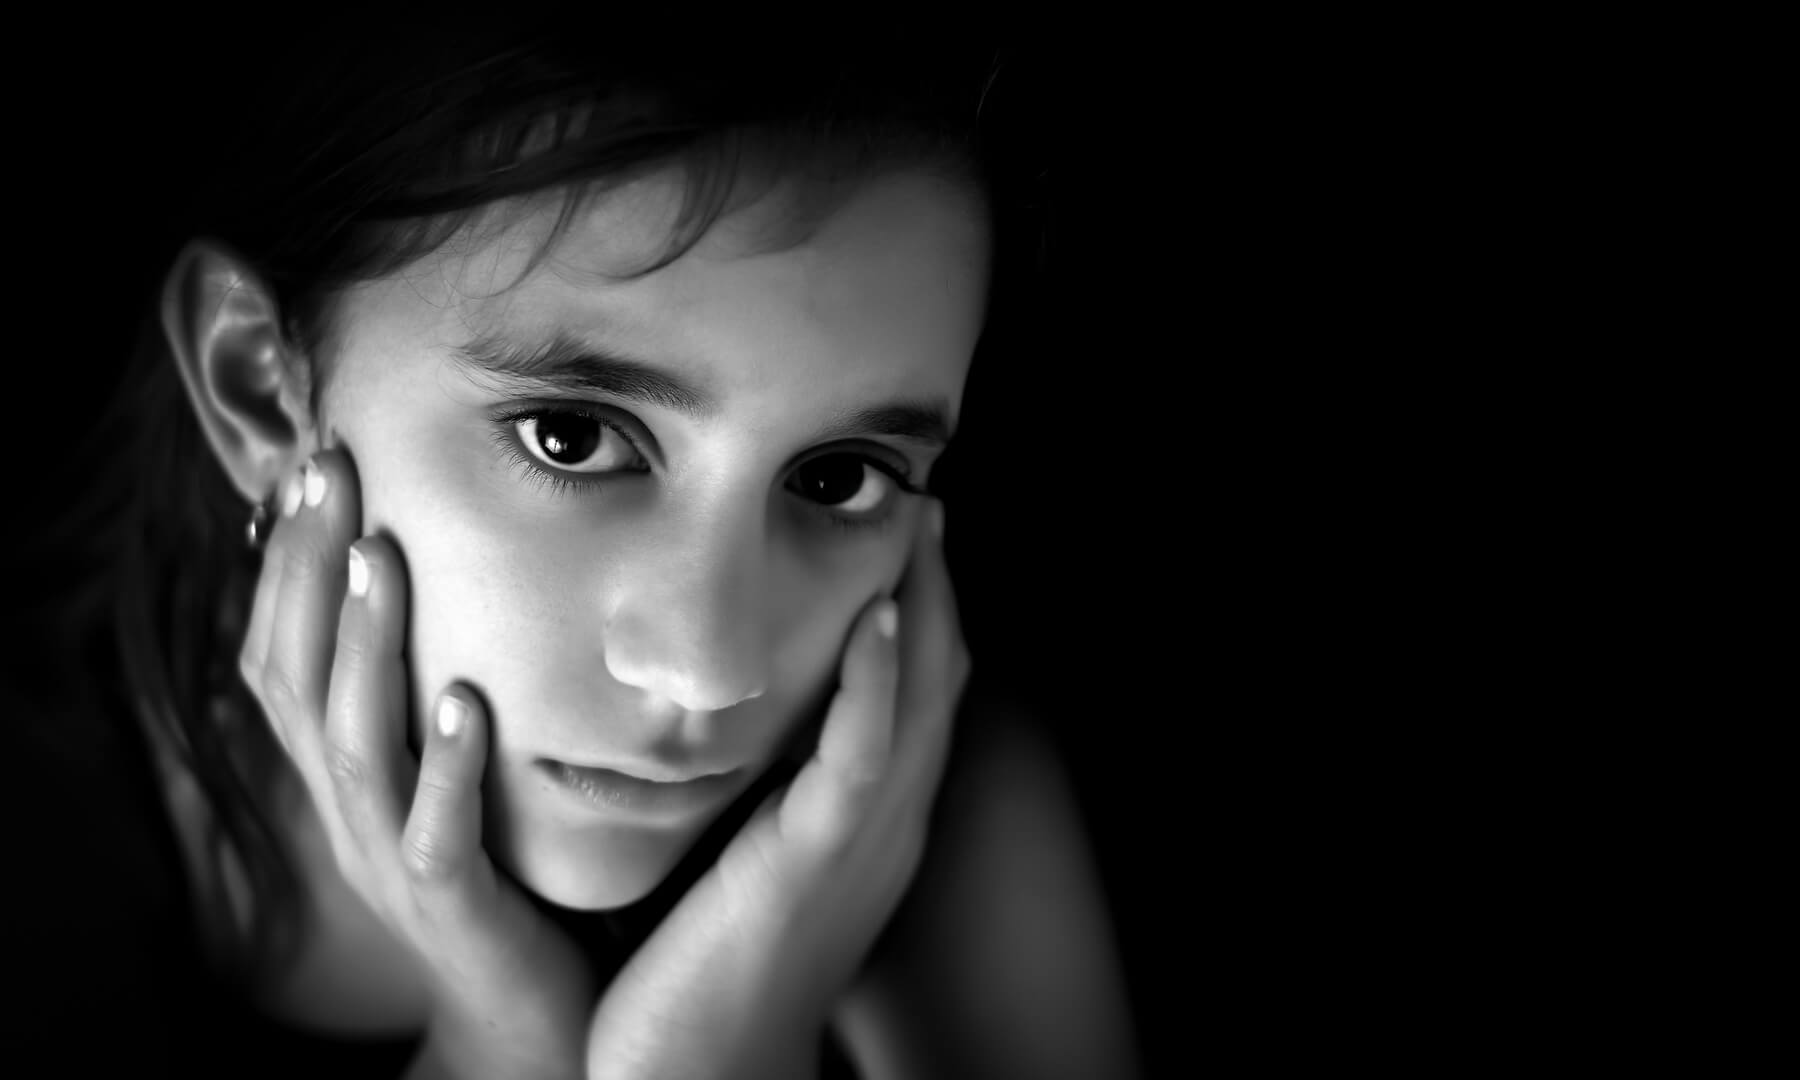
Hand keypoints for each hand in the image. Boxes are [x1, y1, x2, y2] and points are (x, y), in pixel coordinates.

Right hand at [239, 448, 593, 1079]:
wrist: (519, 1014)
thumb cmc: (493, 876)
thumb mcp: (440, 779)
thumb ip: (419, 702)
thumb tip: (412, 593)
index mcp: (344, 777)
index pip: (284, 657)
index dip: (290, 565)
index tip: (313, 468)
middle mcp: (350, 812)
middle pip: (300, 680)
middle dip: (313, 570)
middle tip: (331, 470)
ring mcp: (393, 860)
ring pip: (356, 745)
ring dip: (366, 645)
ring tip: (384, 555)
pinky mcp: (456, 906)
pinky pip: (439, 835)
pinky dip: (448, 766)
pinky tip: (465, 703)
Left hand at [587, 500, 969, 1077]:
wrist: (694, 1079)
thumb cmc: (697, 975)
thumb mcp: (736, 864)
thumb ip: (748, 794)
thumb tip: (713, 723)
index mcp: (862, 825)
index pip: (912, 702)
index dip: (920, 618)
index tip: (904, 541)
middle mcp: (883, 827)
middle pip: (936, 686)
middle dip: (937, 591)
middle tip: (929, 503)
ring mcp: (859, 843)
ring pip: (918, 704)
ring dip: (925, 609)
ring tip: (924, 526)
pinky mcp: (816, 861)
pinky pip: (862, 758)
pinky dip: (879, 684)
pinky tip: (883, 619)